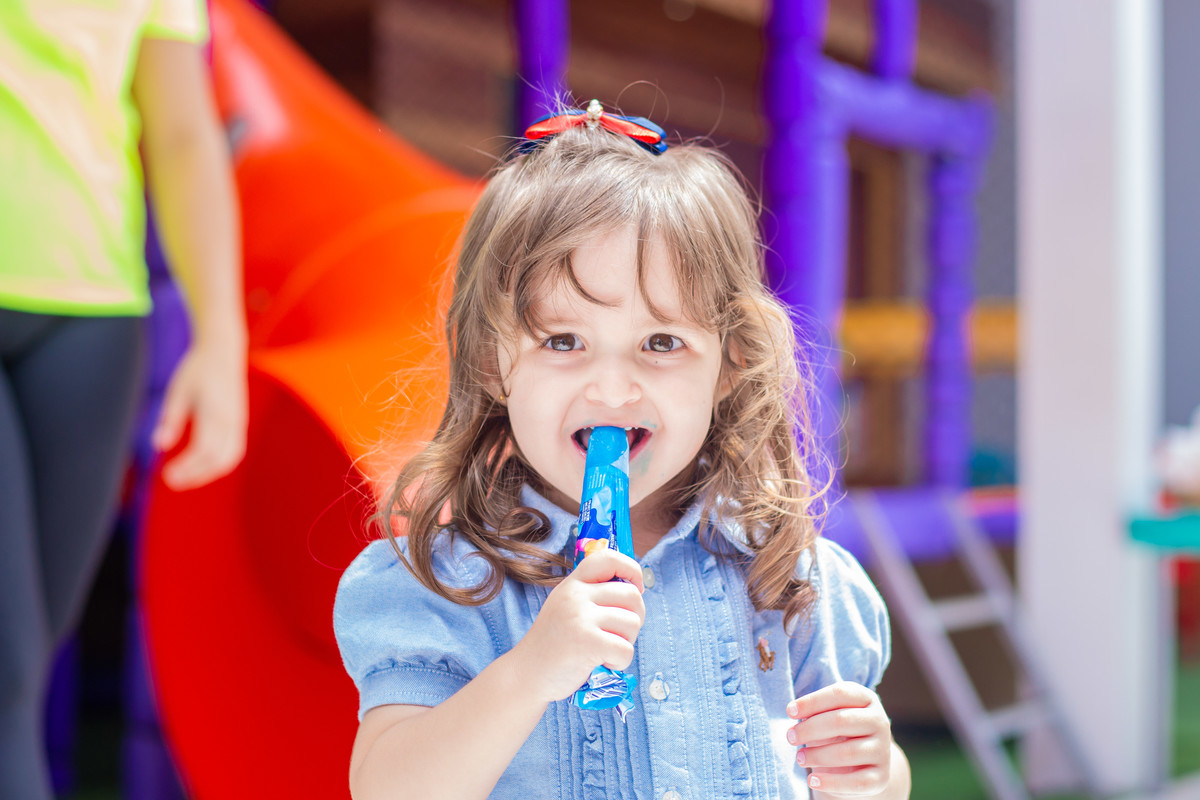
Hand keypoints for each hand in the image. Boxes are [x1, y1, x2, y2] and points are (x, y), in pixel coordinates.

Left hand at [152, 340, 247, 489]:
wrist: (223, 352)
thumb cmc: (196, 370)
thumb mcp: (178, 391)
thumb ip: (171, 419)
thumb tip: (159, 446)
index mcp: (215, 411)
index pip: (203, 449)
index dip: (186, 467)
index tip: (166, 474)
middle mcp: (231, 420)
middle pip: (217, 460)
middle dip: (195, 475)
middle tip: (171, 481)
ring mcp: (238, 423)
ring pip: (228, 459)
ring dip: (207, 473)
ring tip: (185, 478)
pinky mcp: (240, 424)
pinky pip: (234, 452)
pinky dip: (218, 465)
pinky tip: (200, 467)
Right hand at [511, 548, 645, 705]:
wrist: (527, 674)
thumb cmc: (554, 644)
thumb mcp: (567, 607)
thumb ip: (592, 595)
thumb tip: (635, 589)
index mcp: (573, 584)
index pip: (608, 558)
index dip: (632, 569)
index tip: (637, 588)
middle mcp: (576, 595)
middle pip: (631, 594)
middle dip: (636, 617)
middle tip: (619, 634)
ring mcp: (581, 617)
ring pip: (632, 623)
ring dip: (627, 642)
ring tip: (605, 650)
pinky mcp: (587, 642)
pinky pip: (626, 649)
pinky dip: (620, 662)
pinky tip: (602, 663)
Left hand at [786, 682, 894, 796]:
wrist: (862, 763)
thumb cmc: (838, 732)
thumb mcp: (830, 715)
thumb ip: (815, 712)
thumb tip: (795, 714)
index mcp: (867, 699)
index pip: (840, 694)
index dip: (812, 701)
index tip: (790, 711)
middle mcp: (880, 722)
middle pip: (842, 720)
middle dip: (810, 729)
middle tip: (790, 737)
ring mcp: (882, 750)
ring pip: (847, 752)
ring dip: (817, 756)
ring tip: (799, 758)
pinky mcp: (881, 777)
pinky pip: (856, 782)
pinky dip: (831, 782)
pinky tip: (812, 780)